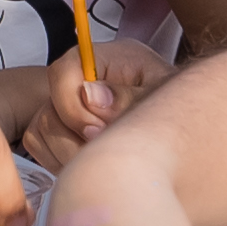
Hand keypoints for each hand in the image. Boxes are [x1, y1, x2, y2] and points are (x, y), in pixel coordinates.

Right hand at [0, 39, 167, 170]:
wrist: (186, 127)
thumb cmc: (179, 110)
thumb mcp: (163, 98)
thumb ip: (130, 97)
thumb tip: (90, 96)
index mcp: (111, 59)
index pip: (64, 71)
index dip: (73, 106)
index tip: (98, 132)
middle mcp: (84, 77)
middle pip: (48, 107)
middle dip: (75, 140)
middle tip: (106, 153)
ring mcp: (68, 102)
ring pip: (41, 130)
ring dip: (70, 154)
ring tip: (105, 163)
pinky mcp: (59, 126)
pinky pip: (40, 144)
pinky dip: (61, 160)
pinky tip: (92, 165)